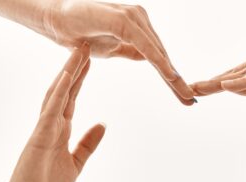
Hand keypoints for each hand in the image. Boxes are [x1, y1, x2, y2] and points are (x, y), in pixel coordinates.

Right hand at [1, 45, 103, 181]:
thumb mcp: (76, 162)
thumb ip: (88, 143)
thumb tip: (103, 124)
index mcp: (60, 130)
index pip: (72, 98)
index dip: (80, 78)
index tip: (90, 59)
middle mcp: (51, 125)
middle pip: (64, 90)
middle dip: (74, 68)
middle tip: (84, 44)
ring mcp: (44, 129)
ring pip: (56, 95)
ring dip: (67, 73)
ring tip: (78, 52)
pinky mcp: (39, 137)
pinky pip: (50, 111)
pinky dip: (59, 93)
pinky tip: (67, 77)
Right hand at [44, 0, 194, 104]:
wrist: (55, 20)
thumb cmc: (80, 32)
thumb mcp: (111, 48)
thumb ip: (131, 50)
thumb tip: (147, 57)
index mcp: (138, 27)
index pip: (158, 56)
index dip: (171, 77)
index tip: (184, 95)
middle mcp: (140, 18)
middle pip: (162, 55)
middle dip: (176, 80)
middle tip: (190, 101)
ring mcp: (133, 17)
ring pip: (158, 51)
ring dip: (172, 75)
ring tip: (185, 94)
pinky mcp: (123, 20)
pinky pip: (145, 45)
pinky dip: (158, 61)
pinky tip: (169, 76)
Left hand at [191, 49, 245, 107]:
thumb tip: (229, 87)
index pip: (232, 76)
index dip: (212, 84)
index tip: (192, 90)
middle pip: (233, 72)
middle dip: (210, 82)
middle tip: (186, 88)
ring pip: (244, 73)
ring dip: (220, 82)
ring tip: (200, 87)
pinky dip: (244, 81)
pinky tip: (228, 86)